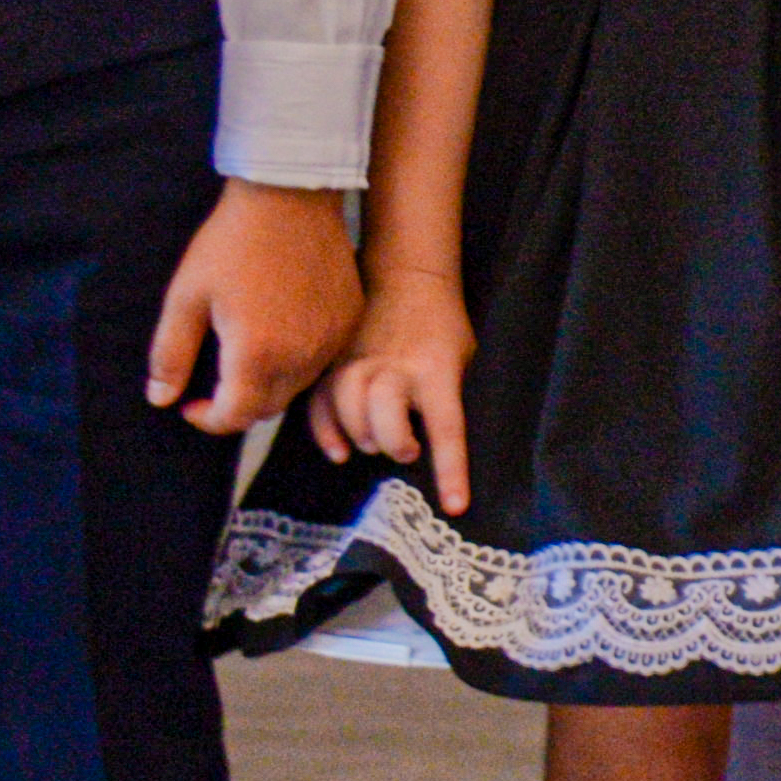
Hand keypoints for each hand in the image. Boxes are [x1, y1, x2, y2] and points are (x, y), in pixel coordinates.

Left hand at [149, 178, 362, 436]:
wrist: (291, 196)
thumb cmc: (232, 243)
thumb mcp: (186, 297)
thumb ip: (171, 354)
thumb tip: (161, 399)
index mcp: (256, 355)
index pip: (234, 418)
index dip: (207, 419)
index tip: (190, 403)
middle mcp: (301, 357)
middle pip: (267, 408)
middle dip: (237, 404)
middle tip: (214, 380)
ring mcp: (331, 339)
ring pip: (297, 386)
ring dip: (268, 384)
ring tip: (248, 350)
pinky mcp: (349, 320)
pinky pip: (322, 358)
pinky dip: (299, 359)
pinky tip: (280, 328)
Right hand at [312, 267, 477, 508]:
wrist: (405, 273)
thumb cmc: (442, 323)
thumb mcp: (460, 356)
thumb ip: (444, 395)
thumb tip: (430, 444)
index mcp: (437, 371)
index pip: (446, 428)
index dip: (451, 471)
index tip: (454, 507)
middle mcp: (395, 369)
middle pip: (385, 417)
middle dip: (394, 442)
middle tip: (404, 449)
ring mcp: (359, 364)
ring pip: (349, 408)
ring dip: (361, 436)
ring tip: (372, 445)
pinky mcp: (333, 362)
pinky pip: (320, 403)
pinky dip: (326, 431)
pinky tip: (338, 451)